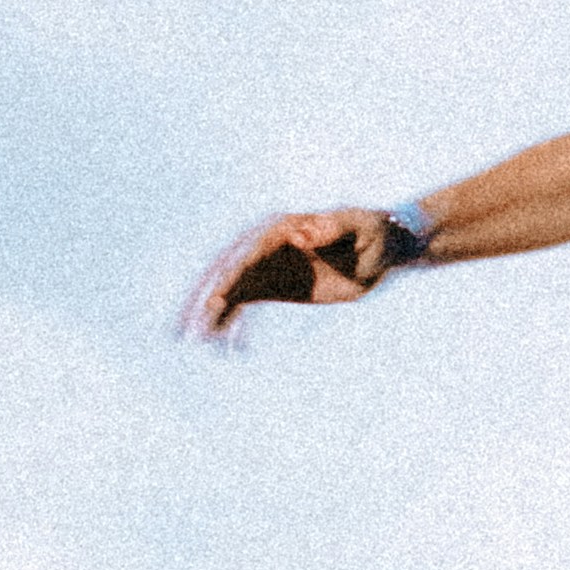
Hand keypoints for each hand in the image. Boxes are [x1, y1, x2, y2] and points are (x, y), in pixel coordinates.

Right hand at [177, 202, 405, 338]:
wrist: (382, 249)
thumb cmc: (374, 232)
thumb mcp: (361, 227)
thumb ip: (334, 227)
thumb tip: (305, 232)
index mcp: (281, 228)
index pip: (248, 252)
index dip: (231, 273)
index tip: (217, 297)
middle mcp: (265, 245)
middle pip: (226, 270)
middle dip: (204, 296)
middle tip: (187, 324)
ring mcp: (266, 266)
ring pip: (229, 290)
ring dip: (209, 313)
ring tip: (193, 339)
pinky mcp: (272, 285)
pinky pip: (242, 303)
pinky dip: (229, 321)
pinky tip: (220, 343)